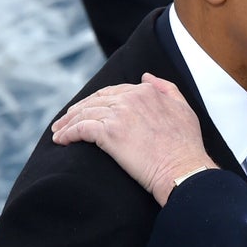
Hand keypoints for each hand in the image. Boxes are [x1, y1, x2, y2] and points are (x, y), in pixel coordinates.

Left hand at [52, 73, 214, 205]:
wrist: (183, 169)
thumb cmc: (186, 146)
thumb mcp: (184, 109)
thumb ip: (167, 89)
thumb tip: (146, 76)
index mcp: (147, 92)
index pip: (112, 92)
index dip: (97, 101)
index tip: (87, 111)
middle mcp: (131, 98)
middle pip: (94, 101)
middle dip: (76, 111)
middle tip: (65, 122)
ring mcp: (119, 114)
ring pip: (83, 114)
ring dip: (67, 123)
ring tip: (59, 132)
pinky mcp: (108, 132)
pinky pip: (80, 129)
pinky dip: (67, 134)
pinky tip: (61, 141)